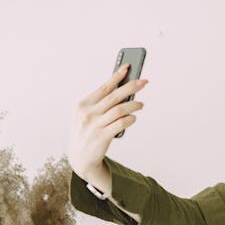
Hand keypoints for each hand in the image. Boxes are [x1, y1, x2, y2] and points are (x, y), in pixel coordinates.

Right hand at [67, 63, 147, 180]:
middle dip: (131, 86)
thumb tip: (124, 91)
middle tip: (144, 82)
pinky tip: (134, 117)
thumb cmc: (88, 133)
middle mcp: (88, 113)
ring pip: (119, 109)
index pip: (104, 87)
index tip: (128, 66)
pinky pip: (121, 123)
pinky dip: (130, 119)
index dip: (117, 76)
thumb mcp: (88, 116)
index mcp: (84, 104)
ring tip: (141, 104)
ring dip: (133, 105)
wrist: (80, 158)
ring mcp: (95, 125)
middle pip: (114, 95)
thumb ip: (102, 104)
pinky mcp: (102, 137)